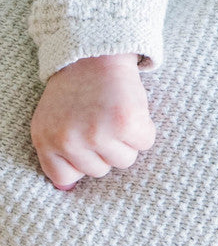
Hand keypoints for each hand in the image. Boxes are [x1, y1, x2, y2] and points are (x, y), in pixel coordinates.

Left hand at [31, 53, 155, 190]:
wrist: (95, 53)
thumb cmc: (76, 90)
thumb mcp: (53, 120)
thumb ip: (56, 153)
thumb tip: (67, 191)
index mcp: (45, 140)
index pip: (65, 178)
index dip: (81, 161)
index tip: (84, 142)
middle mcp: (68, 140)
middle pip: (100, 170)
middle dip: (106, 148)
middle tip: (101, 119)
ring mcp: (97, 133)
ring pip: (125, 160)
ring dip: (127, 140)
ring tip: (115, 114)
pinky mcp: (125, 123)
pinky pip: (145, 143)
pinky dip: (144, 128)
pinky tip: (130, 109)